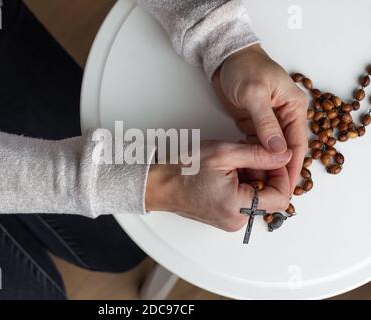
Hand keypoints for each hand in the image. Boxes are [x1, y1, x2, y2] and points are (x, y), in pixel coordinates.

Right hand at [145, 141, 291, 230]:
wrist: (159, 184)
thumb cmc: (184, 170)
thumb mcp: (224, 154)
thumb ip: (259, 154)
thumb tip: (284, 155)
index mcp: (237, 208)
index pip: (280, 196)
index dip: (281, 174)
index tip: (272, 157)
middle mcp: (236, 220)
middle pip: (269, 197)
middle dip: (264, 172)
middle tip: (248, 154)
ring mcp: (230, 220)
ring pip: (257, 197)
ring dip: (252, 176)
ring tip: (233, 162)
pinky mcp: (224, 216)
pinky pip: (244, 200)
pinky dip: (242, 183)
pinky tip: (228, 170)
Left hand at [212, 44, 308, 192]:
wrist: (225, 59)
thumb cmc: (244, 68)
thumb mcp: (254, 94)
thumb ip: (265, 123)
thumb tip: (278, 150)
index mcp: (294, 107)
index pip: (297, 142)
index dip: (292, 165)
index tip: (287, 186)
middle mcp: (285, 116)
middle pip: (286, 150)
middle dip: (280, 170)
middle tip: (274, 192)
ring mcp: (270, 121)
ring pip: (271, 150)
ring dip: (266, 166)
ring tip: (260, 186)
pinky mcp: (254, 124)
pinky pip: (257, 146)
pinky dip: (255, 158)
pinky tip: (250, 172)